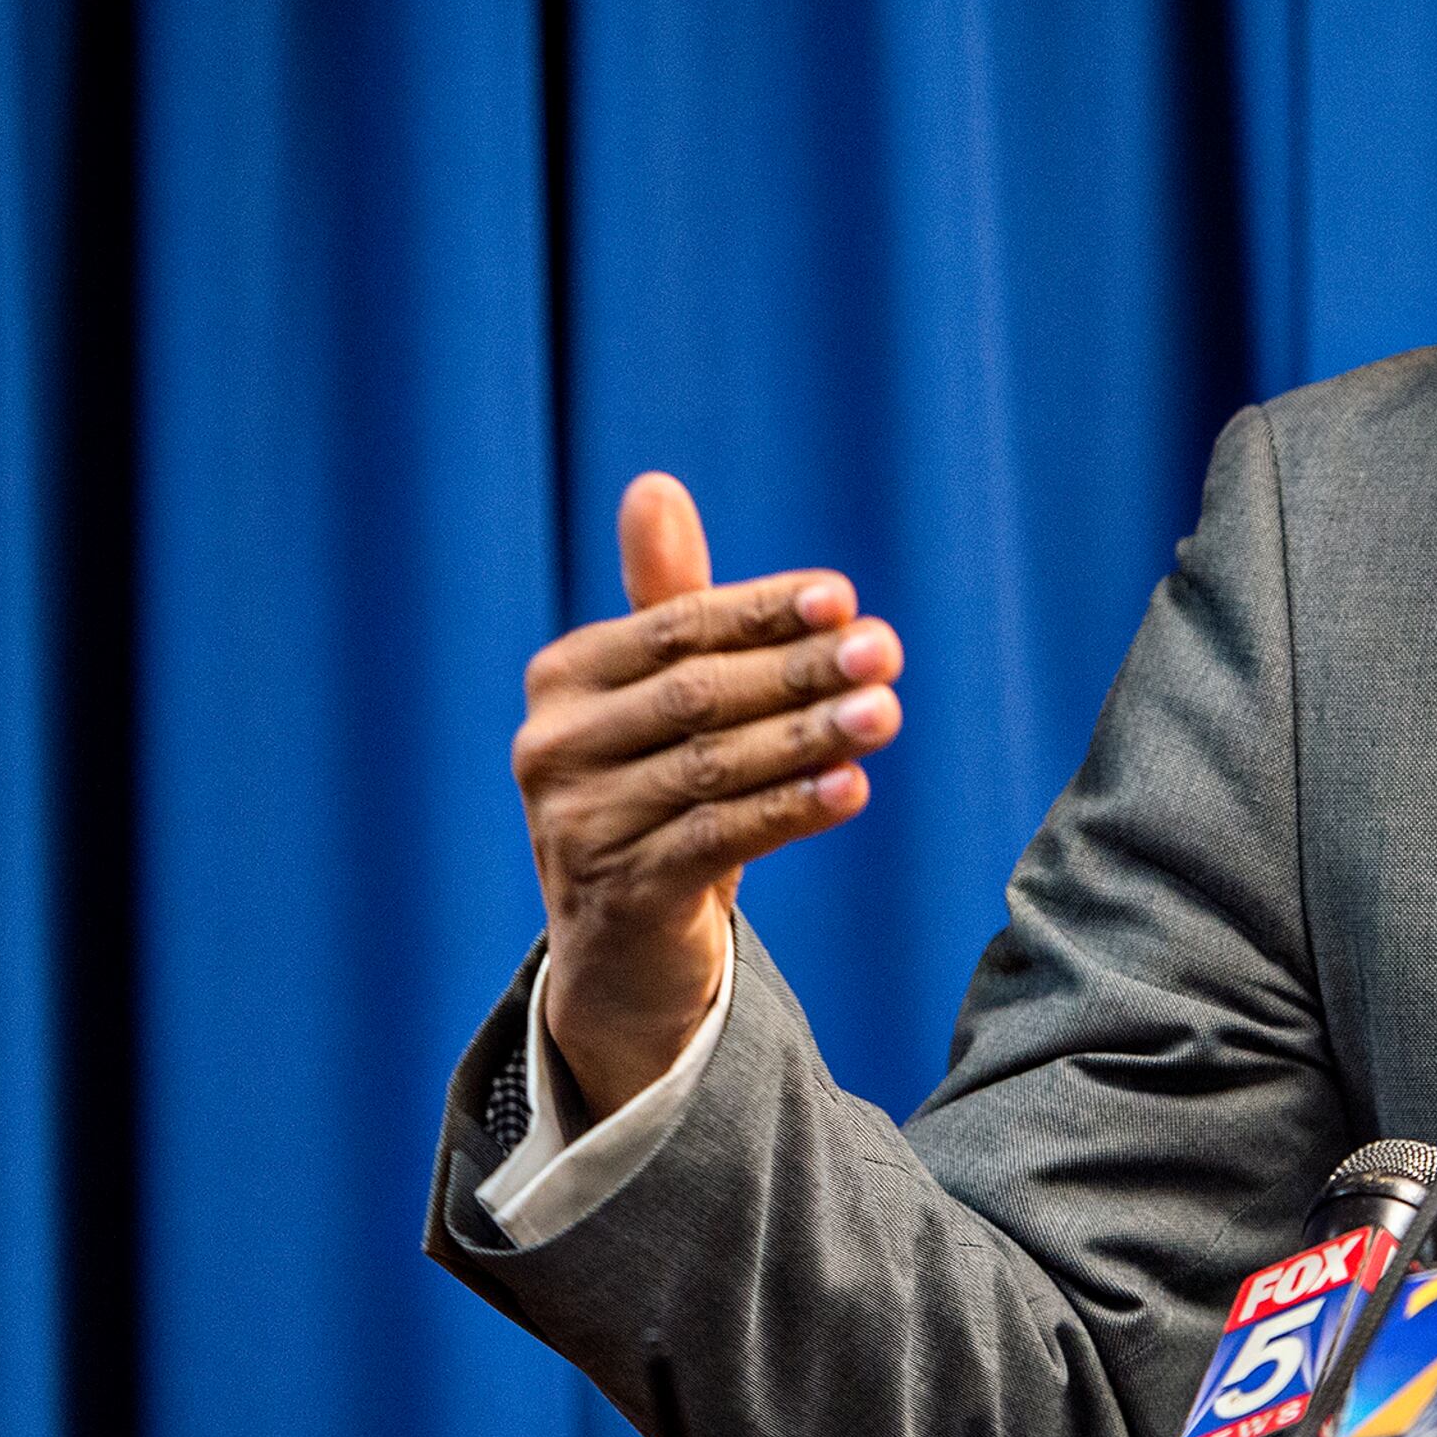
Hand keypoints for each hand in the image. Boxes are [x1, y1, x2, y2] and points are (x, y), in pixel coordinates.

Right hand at [513, 473, 904, 1115]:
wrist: (623, 950)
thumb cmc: (655, 796)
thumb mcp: (660, 703)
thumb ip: (669, 604)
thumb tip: (654, 486)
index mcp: (561, 681)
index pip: (673, 630)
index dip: (760, 611)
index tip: (844, 597)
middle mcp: (551, 747)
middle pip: (695, 695)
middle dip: (797, 670)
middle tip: (885, 649)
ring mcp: (576, 826)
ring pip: (712, 768)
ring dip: (808, 736)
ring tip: (885, 711)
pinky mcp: (616, 894)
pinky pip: (717, 840)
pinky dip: (791, 810)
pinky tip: (852, 787)